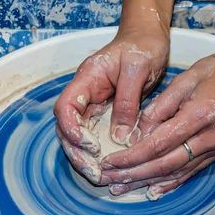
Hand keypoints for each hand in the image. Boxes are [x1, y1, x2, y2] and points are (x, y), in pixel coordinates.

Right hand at [53, 27, 169, 183]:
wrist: (148, 38)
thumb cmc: (142, 46)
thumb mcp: (137, 68)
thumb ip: (126, 100)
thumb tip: (119, 134)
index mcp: (86, 79)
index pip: (65, 107)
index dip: (71, 130)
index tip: (91, 146)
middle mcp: (85, 94)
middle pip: (67, 128)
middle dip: (77, 153)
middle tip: (95, 172)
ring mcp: (93, 104)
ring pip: (78, 135)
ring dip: (85, 157)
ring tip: (100, 176)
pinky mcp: (106, 112)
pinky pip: (96, 135)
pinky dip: (99, 153)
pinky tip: (109, 167)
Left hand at [99, 41, 214, 199]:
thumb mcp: (188, 77)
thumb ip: (163, 105)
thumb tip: (140, 129)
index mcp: (199, 115)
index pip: (158, 144)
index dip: (131, 157)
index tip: (110, 162)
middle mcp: (211, 138)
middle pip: (165, 165)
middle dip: (134, 174)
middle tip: (109, 181)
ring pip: (177, 172)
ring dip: (147, 182)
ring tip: (122, 189)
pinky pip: (192, 171)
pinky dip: (171, 182)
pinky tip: (154, 190)